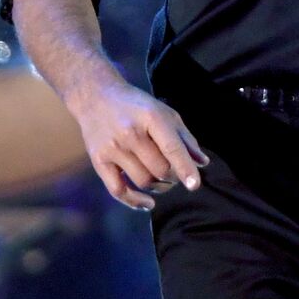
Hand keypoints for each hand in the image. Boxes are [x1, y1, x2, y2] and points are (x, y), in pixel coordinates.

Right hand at [71, 78, 208, 211]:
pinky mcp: (99, 160)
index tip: (195, 185)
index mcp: (151, 117)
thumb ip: (184, 137)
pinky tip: (148, 203)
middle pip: (159, 169)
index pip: (172, 148)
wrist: (96, 96)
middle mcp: (131, 133)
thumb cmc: (136, 105)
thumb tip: (202, 163)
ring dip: (159, 188)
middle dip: (173, 177)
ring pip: (143, 181)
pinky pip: (118, 190)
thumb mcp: (164, 112)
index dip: (185, 168)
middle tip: (175, 174)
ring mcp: (113, 148)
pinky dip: (134, 202)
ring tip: (163, 182)